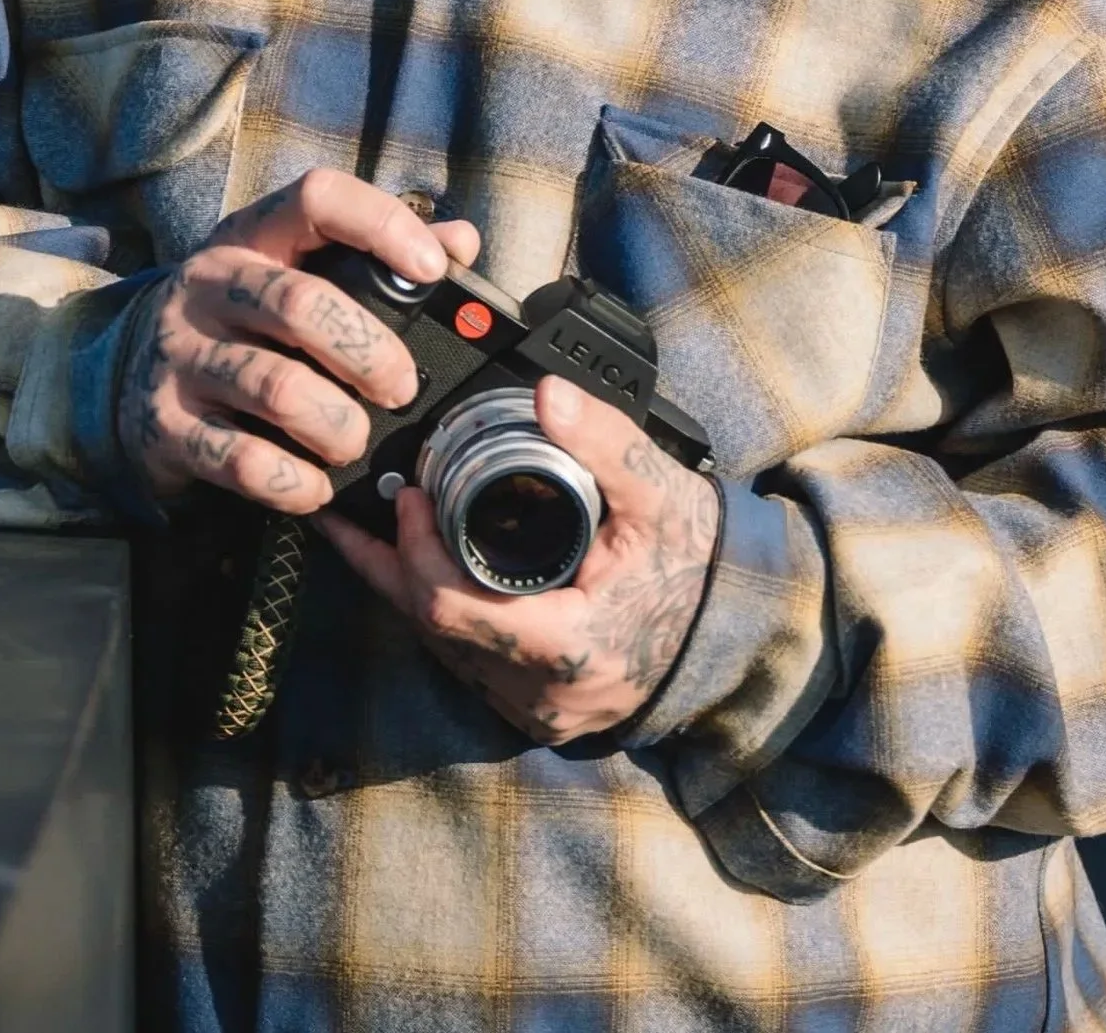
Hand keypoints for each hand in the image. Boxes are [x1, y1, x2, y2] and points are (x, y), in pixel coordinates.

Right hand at [116, 169, 477, 510]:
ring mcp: (181, 356)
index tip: (434, 270)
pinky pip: (240, 460)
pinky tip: (316, 485)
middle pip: (301, 304)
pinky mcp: (164, 425)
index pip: (316, 199)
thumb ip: (378, 257)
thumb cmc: (240, 320)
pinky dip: (294, 481)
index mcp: (252, 237)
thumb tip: (460, 243)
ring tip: (356, 439)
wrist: (120, 373)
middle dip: (369, 352)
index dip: (382, 225)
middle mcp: (209, 286)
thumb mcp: (293, 271)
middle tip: (402, 387)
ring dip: (337, 424)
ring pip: (277, 387)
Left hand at [319, 374, 719, 743]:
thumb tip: (548, 394)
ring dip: (412, 591)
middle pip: (431, 633)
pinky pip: (472, 665)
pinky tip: (429, 572)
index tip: (411, 494)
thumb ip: (604, 442)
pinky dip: (446, 615)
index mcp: (563, 650)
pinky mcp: (541, 708)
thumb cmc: (702, 565)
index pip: (447, 608)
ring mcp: (539, 711)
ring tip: (378, 533)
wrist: (742, 627)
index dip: (413, 548)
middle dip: (392, 567)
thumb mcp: (660, 494)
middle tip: (364, 511)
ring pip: (446, 653)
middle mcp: (542, 696)